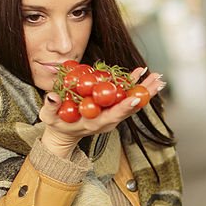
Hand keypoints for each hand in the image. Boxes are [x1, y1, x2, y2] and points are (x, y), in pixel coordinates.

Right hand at [39, 68, 165, 157]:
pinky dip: (135, 85)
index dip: (124, 108)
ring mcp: (112, 114)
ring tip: (157, 76)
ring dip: (145, 89)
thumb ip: (50, 107)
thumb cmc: (57, 124)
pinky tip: (141, 73)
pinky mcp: (113, 108)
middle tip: (156, 81)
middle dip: (143, 94)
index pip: (112, 116)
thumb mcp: (49, 117)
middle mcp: (108, 120)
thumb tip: (51, 96)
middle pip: (129, 107)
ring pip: (132, 101)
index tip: (136, 99)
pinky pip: (126, 96)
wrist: (65, 133)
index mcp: (95, 123)